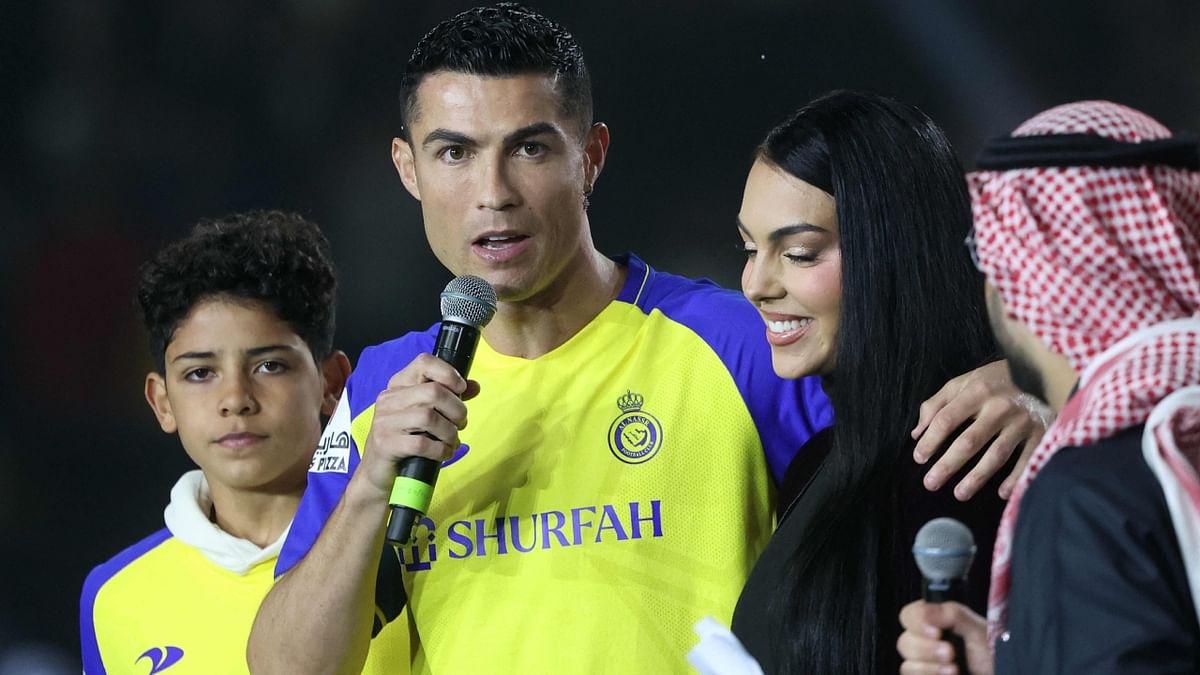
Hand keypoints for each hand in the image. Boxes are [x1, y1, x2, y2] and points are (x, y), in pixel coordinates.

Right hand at [355, 353, 480, 499]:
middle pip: (434, 392)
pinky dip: (440, 450)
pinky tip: (443, 454)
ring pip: (429, 417)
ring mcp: (385, 421)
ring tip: (452, 441)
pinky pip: (422, 444)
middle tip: (460, 424)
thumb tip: (474, 386)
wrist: (378, 471)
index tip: (460, 390)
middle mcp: (389, 399)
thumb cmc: (406, 439)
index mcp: (399, 385)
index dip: (448, 373)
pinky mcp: (386, 444)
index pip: (424, 362)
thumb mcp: (425, 414)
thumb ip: (449, 398)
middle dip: (456, 410)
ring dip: (450, 432)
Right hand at [897, 600, 991, 674]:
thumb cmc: (996, 655)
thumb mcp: (978, 629)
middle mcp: (928, 643)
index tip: (936, 631)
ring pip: (907, 664)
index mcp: (937, 623)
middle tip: (950, 652)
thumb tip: (924, 610)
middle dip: (927, 649)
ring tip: (955, 670)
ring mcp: (927, 664)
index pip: (908, 616)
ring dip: (929, 667)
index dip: (916, 622)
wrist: (1004, 674)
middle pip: (904, 642)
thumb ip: (952, 614)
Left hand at [911, 361, 1050, 499]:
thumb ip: (937, 404)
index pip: (947, 420)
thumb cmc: (997, 380)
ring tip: (959, 494)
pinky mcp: (1042, 432)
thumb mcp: (964, 382)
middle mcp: (999, 407)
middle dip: (948, 465)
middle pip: (969, 441)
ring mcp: (1022, 422)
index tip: (919, 458)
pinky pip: (1028, 459)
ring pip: (996, 454)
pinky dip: (1016, 477)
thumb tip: (917, 433)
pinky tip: (1003, 493)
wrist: (1045, 370)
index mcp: (977, 392)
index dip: (930, 440)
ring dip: (977, 477)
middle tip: (931, 483)